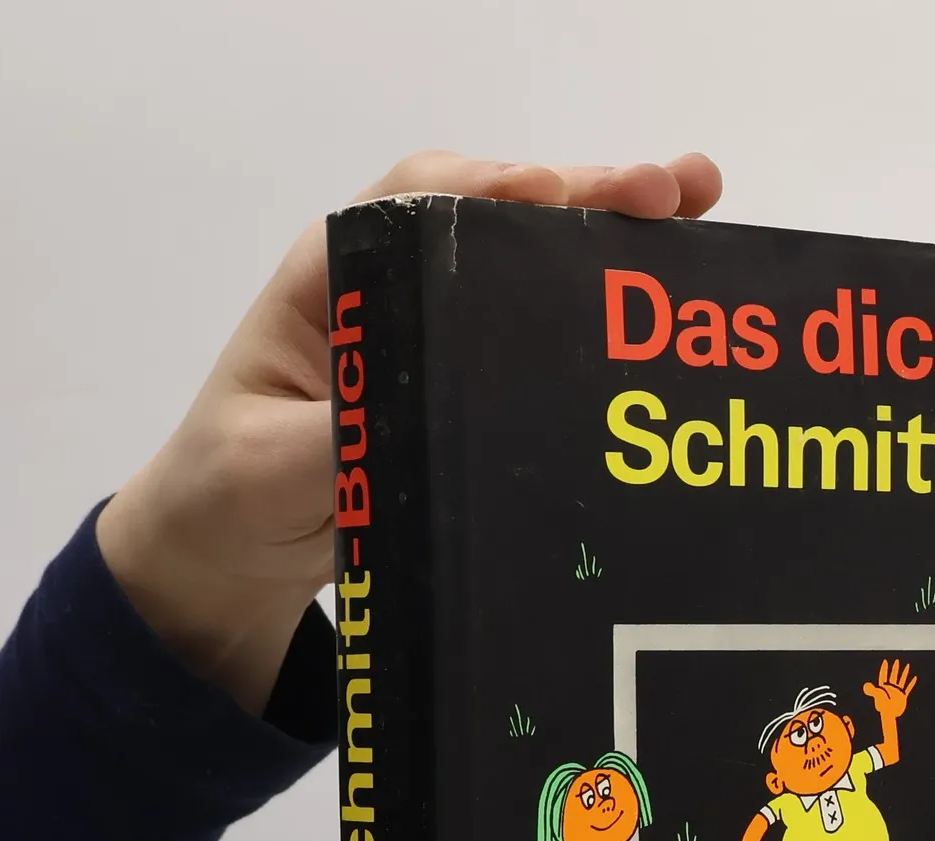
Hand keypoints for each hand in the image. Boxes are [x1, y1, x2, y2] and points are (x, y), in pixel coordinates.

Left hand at [97, 150, 721, 714]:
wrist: (230, 555)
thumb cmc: (232, 493)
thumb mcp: (269, 468)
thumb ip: (335, 438)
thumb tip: (425, 419)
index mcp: (337, 282)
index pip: (421, 203)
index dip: (495, 191)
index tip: (557, 196)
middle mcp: (398, 289)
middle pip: (501, 216)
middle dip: (589, 194)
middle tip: (676, 192)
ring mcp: (442, 337)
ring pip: (535, 265)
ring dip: (617, 236)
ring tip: (705, 210)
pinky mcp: (472, 388)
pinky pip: (545, 335)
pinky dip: (607, 309)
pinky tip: (672, 301)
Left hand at [862, 657, 916, 719]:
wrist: (889, 714)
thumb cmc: (882, 705)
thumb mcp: (877, 695)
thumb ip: (871, 689)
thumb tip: (866, 684)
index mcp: (884, 686)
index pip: (884, 675)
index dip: (884, 668)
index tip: (885, 661)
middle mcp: (890, 687)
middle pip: (893, 675)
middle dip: (895, 668)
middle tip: (896, 661)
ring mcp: (897, 691)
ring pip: (902, 679)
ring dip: (904, 673)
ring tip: (907, 665)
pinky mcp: (902, 696)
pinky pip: (908, 687)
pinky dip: (911, 683)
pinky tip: (914, 678)